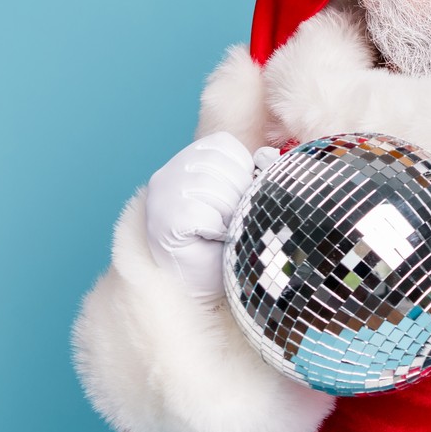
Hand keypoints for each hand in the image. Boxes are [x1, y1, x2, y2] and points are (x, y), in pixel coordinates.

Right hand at [143, 132, 256, 298]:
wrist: (198, 285)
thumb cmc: (223, 243)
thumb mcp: (241, 199)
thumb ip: (251, 175)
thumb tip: (268, 156)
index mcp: (187, 160)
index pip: (224, 145)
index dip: (241, 173)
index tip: (235, 200)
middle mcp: (168, 172)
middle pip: (220, 166)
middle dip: (236, 196)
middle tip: (228, 220)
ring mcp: (161, 196)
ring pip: (214, 190)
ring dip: (227, 215)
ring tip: (219, 231)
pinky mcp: (162, 220)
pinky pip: (204, 216)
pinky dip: (216, 231)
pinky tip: (209, 240)